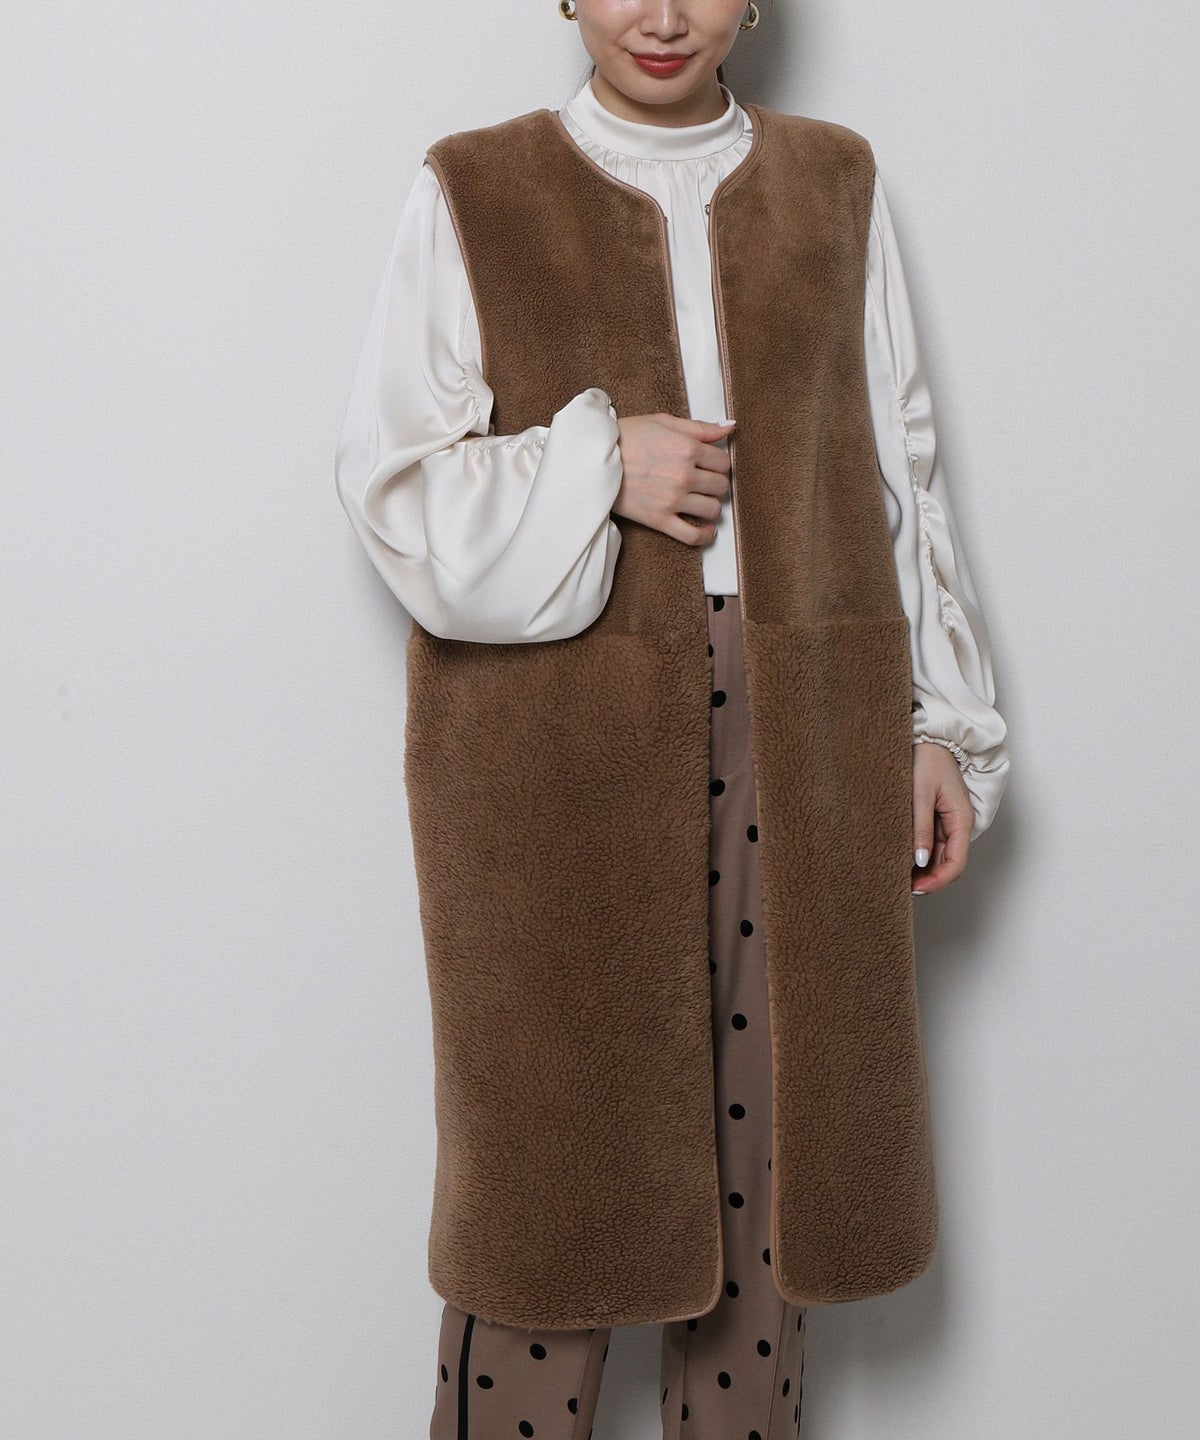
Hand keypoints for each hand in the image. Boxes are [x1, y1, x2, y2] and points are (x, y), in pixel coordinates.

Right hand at [613, 412, 735, 545]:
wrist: (594, 460)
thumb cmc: (627, 437)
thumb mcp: (663, 421)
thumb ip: (700, 427)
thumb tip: (730, 428)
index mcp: (687, 448)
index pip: (723, 462)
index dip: (718, 463)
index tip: (709, 465)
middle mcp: (684, 474)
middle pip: (721, 486)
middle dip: (716, 483)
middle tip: (704, 482)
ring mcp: (673, 499)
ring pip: (713, 510)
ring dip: (711, 506)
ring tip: (700, 501)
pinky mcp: (660, 519)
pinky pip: (693, 535)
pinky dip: (704, 535)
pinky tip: (706, 529)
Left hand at [911, 742, 972, 894]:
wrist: (926, 736)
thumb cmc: (926, 758)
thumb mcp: (920, 793)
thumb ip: (920, 827)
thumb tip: (920, 860)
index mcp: (961, 820)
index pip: (956, 863)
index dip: (938, 881)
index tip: (916, 889)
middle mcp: (957, 824)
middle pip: (947, 863)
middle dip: (928, 879)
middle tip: (901, 887)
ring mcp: (947, 821)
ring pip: (938, 855)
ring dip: (923, 869)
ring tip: (897, 876)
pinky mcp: (935, 816)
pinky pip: (930, 842)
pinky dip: (918, 854)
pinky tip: (901, 858)